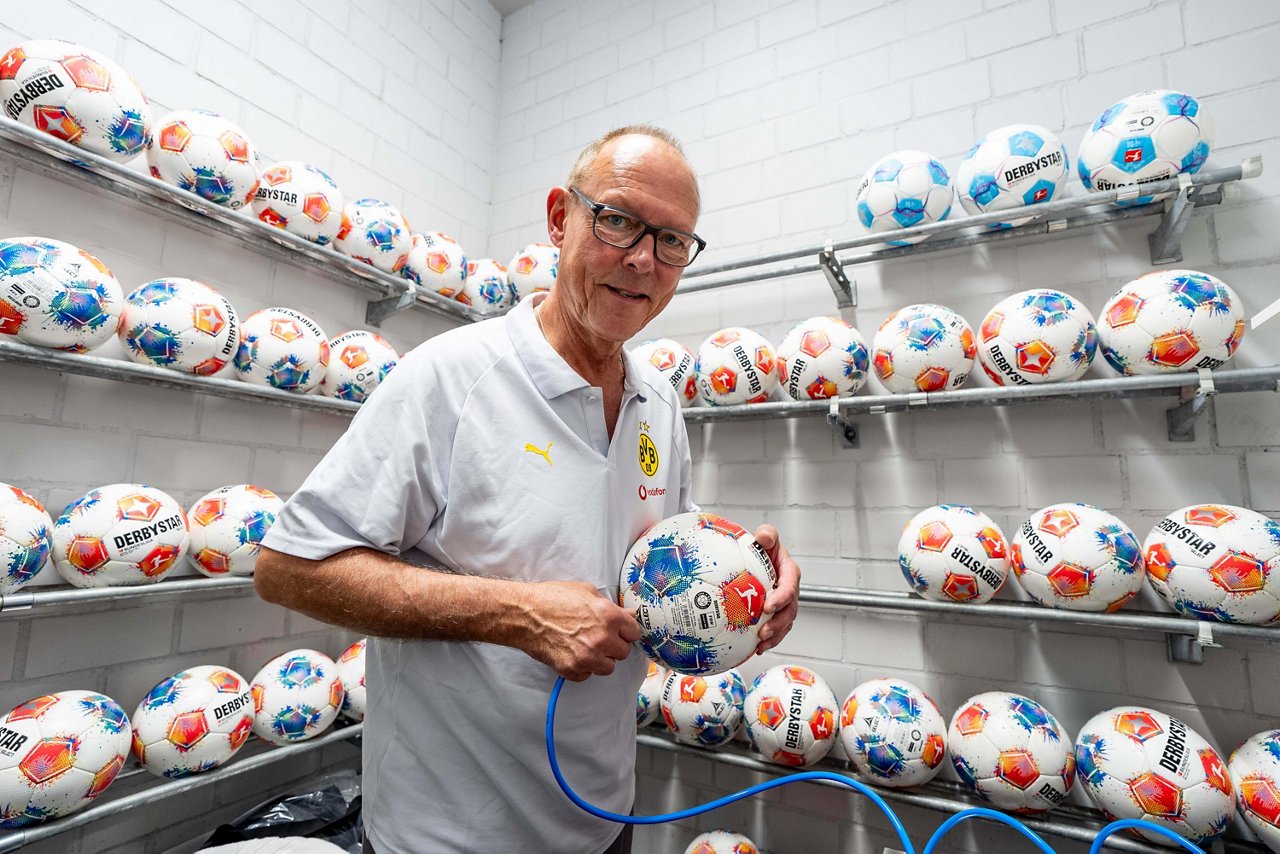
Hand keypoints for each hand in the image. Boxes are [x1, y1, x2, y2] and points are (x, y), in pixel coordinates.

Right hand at [520, 580, 639, 681]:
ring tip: (584, 646)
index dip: (625, 630)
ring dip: (600, 659)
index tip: (617, 630)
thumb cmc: (552, 598)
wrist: (523, 614)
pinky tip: (572, 653)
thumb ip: (611, 606)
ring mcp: (588, 657)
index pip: (634, 632)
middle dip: (613, 645)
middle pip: (623, 652)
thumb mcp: (586, 592)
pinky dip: (582, 668)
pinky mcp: (573, 670)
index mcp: (609, 616)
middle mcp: (602, 639)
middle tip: (597, 637)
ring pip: (609, 667)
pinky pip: (588, 675)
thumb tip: (630, 614)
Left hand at [754, 524, 799, 654]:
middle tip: (764, 631)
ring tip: (760, 644)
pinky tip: (755, 648)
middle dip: (778, 624)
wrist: (757, 558)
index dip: (782, 598)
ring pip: (784, 623)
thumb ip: (768, 534)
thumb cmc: (764, 548)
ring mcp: (784, 605)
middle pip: (789, 611)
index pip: (790, 586)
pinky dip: (768, 640)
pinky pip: (775, 630)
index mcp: (790, 573)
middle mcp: (790, 591)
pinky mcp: (775, 614)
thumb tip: (764, 537)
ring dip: (774, 636)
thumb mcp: (767, 537)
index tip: (768, 606)